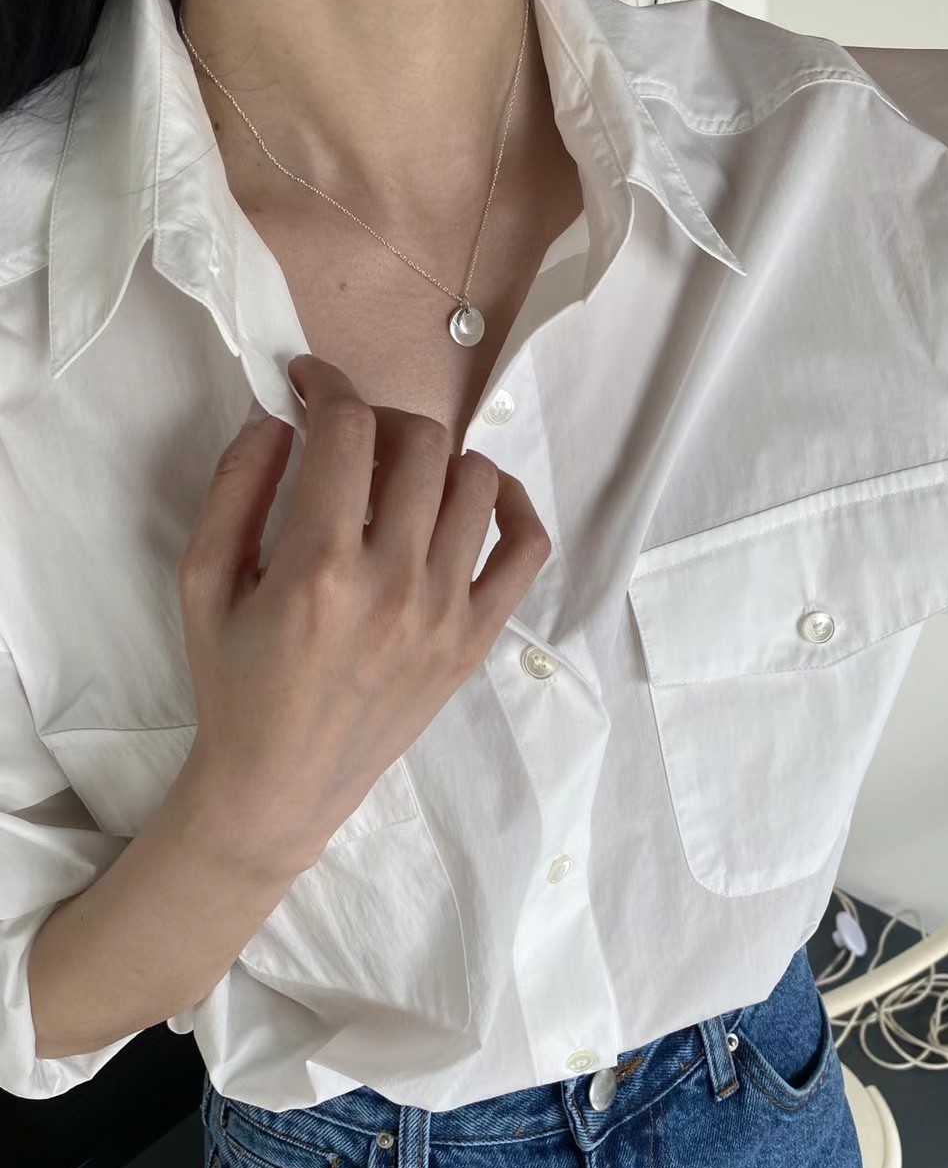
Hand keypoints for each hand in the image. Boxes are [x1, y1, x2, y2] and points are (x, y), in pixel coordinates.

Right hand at [175, 353, 551, 873]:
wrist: (282, 784)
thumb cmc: (235, 685)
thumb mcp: (202, 583)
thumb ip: (235, 488)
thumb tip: (277, 416)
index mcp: (319, 568)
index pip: (348, 431)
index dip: (326, 384)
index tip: (309, 383)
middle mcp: (395, 583)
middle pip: (420, 443)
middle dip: (379, 416)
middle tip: (350, 438)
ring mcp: (447, 612)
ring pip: (477, 480)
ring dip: (437, 456)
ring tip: (401, 476)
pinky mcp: (477, 639)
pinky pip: (526, 547)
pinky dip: (512, 505)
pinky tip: (474, 498)